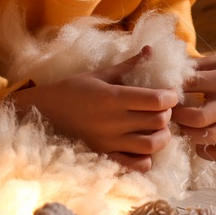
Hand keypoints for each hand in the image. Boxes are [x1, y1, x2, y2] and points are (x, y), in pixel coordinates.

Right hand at [7, 46, 178, 172]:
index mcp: (113, 97)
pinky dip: (146, 159)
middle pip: (158, 122)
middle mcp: (113, 121)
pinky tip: (144, 147)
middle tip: (164, 108)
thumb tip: (150, 49)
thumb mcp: (101, 74)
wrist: (45, 111)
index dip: (170, 97)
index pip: (156, 100)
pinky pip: (134, 165)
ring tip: (158, 128)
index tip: (170, 93)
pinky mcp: (104, 155)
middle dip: (168, 114)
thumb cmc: (74, 88)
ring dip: (162, 136)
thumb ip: (129, 64)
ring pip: (151, 146)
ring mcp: (109, 142)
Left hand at [172, 51, 215, 161]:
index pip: (193, 85)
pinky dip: (206, 151)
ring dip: (189, 133)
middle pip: (198, 118)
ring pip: (209, 137)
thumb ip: (198, 66)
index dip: (174, 88)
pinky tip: (198, 141)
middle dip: (178, 116)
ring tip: (183, 125)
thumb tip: (170, 71)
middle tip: (170, 111)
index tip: (167, 90)